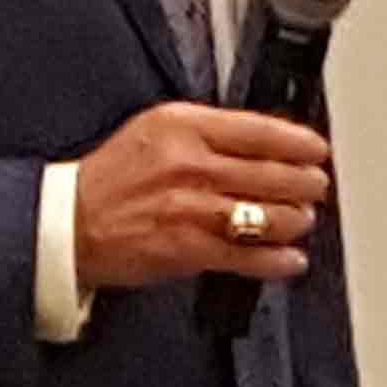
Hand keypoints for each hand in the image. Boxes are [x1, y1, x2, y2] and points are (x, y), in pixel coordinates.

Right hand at [73, 104, 329, 290]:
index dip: (299, 143)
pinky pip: (248, 255)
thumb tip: (265, 142)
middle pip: (273, 173)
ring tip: (301, 220)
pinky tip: (290, 259)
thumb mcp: (157, 130)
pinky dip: (277, 260)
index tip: (317, 150)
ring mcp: (191, 208)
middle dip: (305, 184)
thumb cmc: (113, 178)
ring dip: (295, 220)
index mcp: (183, 126)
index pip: (260, 130)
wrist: (69, 223)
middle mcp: (190, 164)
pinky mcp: (188, 249)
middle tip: (315, 187)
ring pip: (268, 215)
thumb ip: (209, 131)